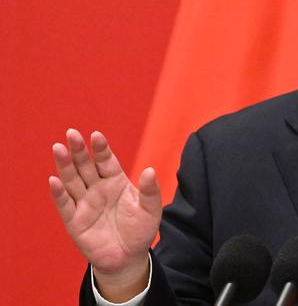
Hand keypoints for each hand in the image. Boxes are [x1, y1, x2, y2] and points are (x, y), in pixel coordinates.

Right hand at [49, 129, 161, 297]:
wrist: (128, 257)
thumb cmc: (140, 230)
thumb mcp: (151, 209)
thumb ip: (150, 191)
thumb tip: (150, 171)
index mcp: (115, 181)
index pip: (106, 161)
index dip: (101, 148)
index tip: (96, 135)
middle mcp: (97, 188)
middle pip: (85, 166)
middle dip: (78, 150)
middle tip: (71, 133)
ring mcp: (85, 203)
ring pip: (72, 180)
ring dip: (64, 165)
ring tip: (58, 148)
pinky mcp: (74, 221)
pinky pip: (65, 205)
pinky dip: (59, 193)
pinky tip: (54, 180)